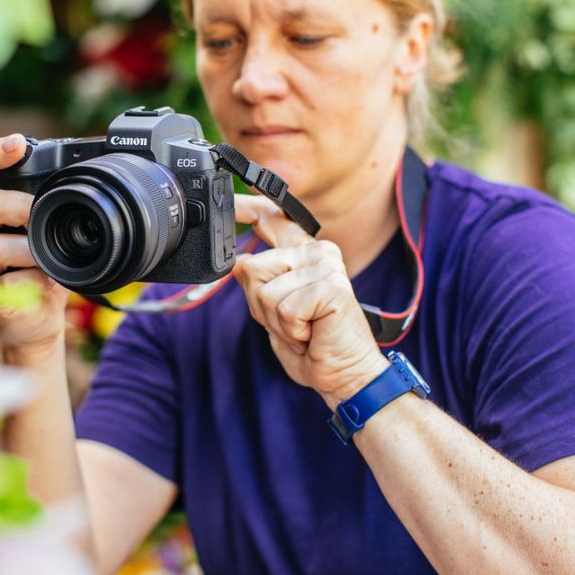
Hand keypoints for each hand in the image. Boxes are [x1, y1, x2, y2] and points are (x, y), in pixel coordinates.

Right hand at [0, 134, 68, 359]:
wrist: (39, 319)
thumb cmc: (46, 269)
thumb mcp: (54, 232)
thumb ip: (55, 207)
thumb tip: (82, 178)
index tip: (17, 143)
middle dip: (18, 207)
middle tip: (41, 216)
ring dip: (29, 251)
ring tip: (47, 259)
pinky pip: (5, 282)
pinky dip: (32, 282)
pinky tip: (44, 284)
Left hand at [234, 194, 387, 408]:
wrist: (345, 375)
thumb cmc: (312, 346)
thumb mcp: (273, 312)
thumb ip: (258, 284)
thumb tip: (240, 261)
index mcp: (303, 254)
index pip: (272, 221)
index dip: (247, 208)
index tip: (229, 200)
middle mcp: (317, 252)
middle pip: (252, 269)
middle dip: (261, 307)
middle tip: (292, 322)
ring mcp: (326, 266)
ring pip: (264, 292)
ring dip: (277, 322)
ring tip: (304, 328)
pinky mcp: (332, 286)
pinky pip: (284, 309)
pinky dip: (291, 330)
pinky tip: (312, 332)